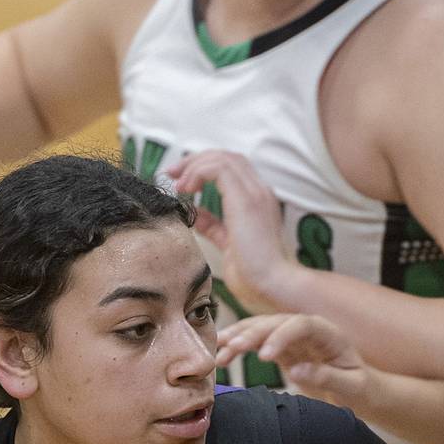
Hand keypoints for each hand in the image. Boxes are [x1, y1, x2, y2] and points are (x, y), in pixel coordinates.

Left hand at [168, 150, 291, 312]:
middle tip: (171, 173)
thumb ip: (214, 226)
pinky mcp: (246, 198)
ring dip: (194, 165)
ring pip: (222, 158)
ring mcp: (255, 193)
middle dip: (195, 160)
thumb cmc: (254, 276)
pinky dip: (197, 172)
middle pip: (227, 157)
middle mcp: (260, 192)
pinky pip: (218, 168)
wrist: (273, 286)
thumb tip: (196, 215)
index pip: (233, 169)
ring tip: (177, 183)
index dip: (204, 169)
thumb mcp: (228, 245)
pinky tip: (186, 190)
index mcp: (259, 202)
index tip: (182, 184)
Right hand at [216, 313, 371, 411]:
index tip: (264, 358)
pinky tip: (220, 352)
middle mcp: (308, 329)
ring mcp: (292, 337)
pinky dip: (238, 346)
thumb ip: (328, 378)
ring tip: (218, 351)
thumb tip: (298, 370)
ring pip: (260, 328)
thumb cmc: (360, 389)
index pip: (301, 324)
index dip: (281, 337)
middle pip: (275, 322)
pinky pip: (256, 342)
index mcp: (328, 333)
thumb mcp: (353, 388)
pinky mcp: (281, 348)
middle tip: (230, 350)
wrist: (359, 391)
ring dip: (238, 337)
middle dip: (251, 334)